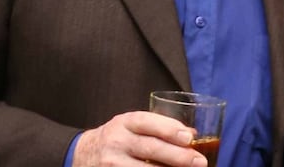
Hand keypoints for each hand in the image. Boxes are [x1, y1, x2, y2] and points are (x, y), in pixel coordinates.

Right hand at [72, 111, 206, 166]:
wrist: (83, 153)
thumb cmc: (118, 137)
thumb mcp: (132, 126)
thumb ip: (157, 127)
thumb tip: (192, 135)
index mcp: (124, 122)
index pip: (147, 122)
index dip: (169, 129)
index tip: (189, 137)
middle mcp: (116, 141)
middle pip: (150, 148)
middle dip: (178, 156)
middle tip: (200, 161)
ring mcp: (112, 163)